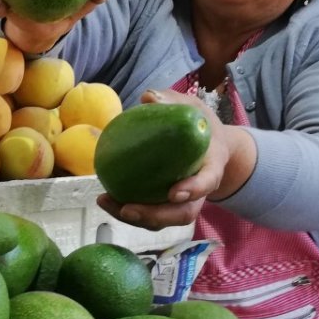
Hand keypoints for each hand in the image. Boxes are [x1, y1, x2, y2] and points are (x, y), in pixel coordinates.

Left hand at [96, 89, 233, 230]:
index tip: (174, 193)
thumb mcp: (193, 108)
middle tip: (128, 208)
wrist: (213, 145)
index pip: (207, 182)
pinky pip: (151, 215)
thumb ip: (173, 102)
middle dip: (155, 215)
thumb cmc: (200, 125)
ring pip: (164, 220)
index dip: (193, 190)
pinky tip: (106, 199)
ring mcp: (184, 202)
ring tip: (107, 202)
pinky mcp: (166, 204)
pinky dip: (128, 211)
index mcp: (211, 166)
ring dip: (136, 218)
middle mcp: (200, 191)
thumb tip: (148, 98)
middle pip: (183, 213)